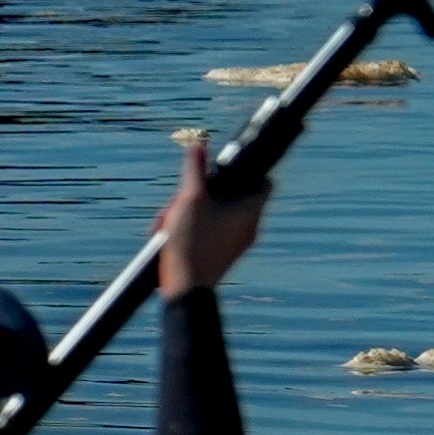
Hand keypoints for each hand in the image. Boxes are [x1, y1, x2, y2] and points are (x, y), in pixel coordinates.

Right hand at [158, 141, 265, 299]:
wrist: (186, 290)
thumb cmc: (192, 243)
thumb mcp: (190, 199)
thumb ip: (194, 169)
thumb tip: (198, 144)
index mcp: (251, 210)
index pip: (264, 181)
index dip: (248, 171)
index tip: (226, 170)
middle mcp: (250, 227)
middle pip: (234, 197)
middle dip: (205, 194)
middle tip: (182, 199)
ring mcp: (238, 245)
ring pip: (220, 216)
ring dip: (195, 212)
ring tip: (169, 221)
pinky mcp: (223, 258)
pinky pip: (213, 234)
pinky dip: (195, 229)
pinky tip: (171, 235)